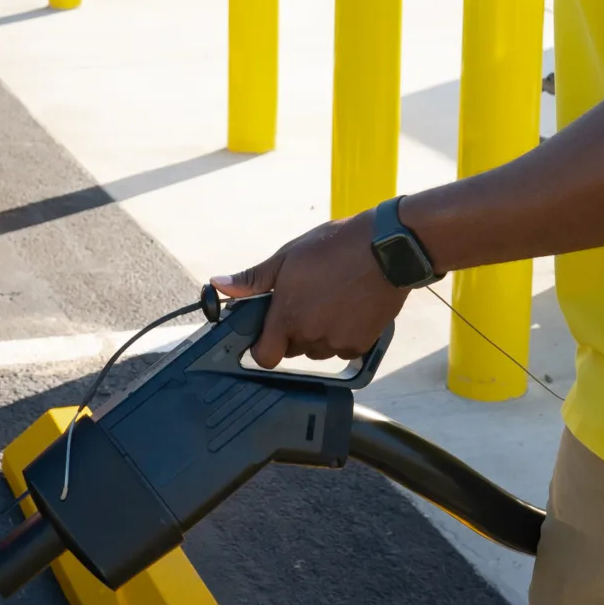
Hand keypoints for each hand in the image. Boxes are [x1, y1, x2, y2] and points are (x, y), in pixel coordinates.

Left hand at [210, 214, 408, 368]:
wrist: (385, 249)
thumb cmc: (333, 248)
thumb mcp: (286, 258)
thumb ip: (252, 279)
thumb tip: (217, 285)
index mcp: (287, 317)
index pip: (265, 356)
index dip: (263, 346)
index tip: (267, 331)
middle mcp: (311, 337)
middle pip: (292, 349)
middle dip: (293, 331)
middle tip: (304, 301)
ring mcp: (337, 343)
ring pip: (318, 350)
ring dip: (318, 333)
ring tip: (329, 300)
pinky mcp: (361, 344)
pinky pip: (343, 349)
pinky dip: (343, 335)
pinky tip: (348, 308)